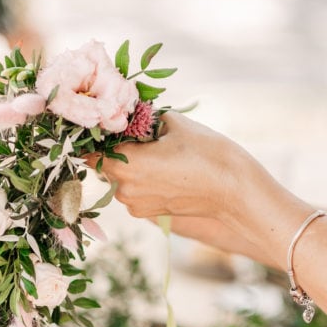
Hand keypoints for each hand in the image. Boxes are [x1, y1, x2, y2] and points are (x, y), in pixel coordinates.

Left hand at [86, 111, 255, 220]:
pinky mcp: (149, 213)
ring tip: (157, 153)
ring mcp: (136, 205)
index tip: (111, 126)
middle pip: (107, 165)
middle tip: (138, 135)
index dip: (99, 137)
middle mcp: (124, 189)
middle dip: (117, 150)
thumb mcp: (174, 123)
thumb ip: (146, 119)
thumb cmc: (206, 152)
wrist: (233, 189)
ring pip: (121, 180)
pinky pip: (135, 192)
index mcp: (125, 164)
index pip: (92, 150)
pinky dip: (142, 181)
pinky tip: (164, 170)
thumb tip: (132, 114)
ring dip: (131, 167)